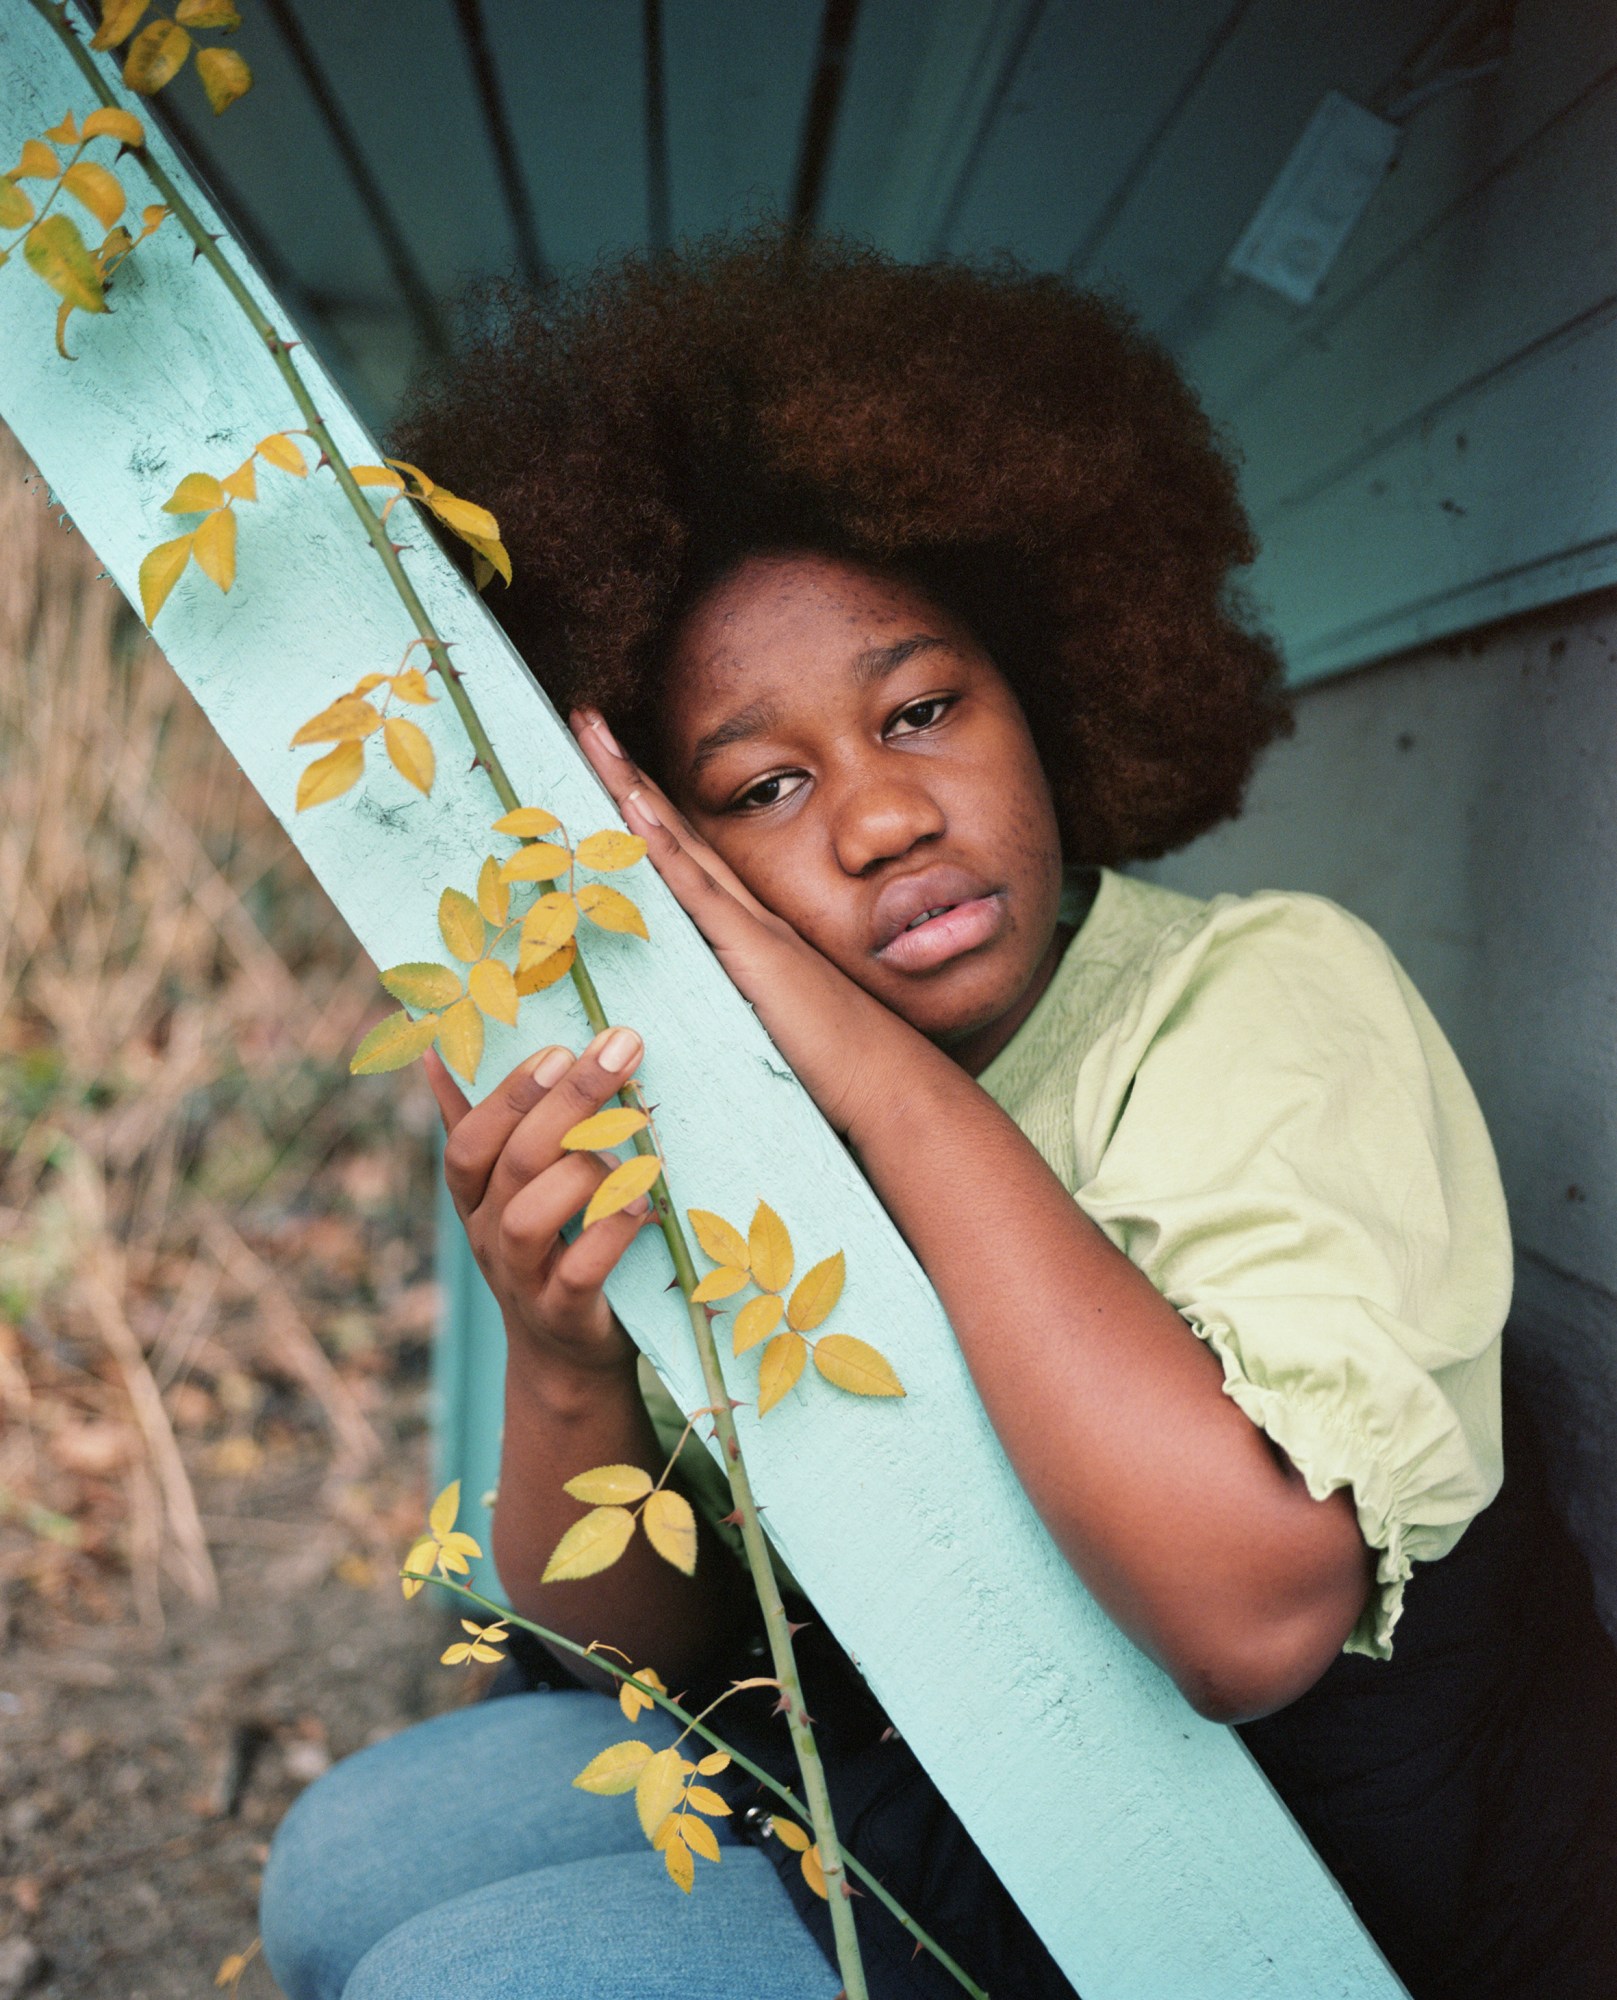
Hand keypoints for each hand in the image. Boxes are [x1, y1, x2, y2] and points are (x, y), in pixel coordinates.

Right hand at [423, 1029, 654, 1383]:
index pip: (469, 1141)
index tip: (560, 1048)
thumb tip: (435, 1051)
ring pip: (529, 1219)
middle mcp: (489, 1237)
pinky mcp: (566, 1315)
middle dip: (566, 1102)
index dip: (510, 1094)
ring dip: (582, 1172)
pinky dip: (610, 1234)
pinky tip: (643, 1202)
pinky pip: (579, 1274)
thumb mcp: (507, 1189)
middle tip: (618, 1052)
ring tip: (631, 1145)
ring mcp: (524, 1280)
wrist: (565, 1357)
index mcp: (474, 1199)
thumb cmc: (548, 1248)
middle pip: (513, 1164)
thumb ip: (481, 1123)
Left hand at [568, 708, 902, 1136]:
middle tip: (585, 719)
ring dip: (632, 787)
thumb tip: (708, 1008)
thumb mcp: (769, 1024)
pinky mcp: (753, 951)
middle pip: (673, 828)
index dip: (643, 807)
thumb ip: (740, 1004)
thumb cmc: (835, 1066)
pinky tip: (633, 806)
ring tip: (593, 734)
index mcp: (746, 928)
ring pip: (678, 841)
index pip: (682, 854)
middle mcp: (745, 912)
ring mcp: (749, 925)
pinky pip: (698, 889)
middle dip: (626, 773)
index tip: (606, 763)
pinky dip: (665, 845)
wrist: (887, 1084)